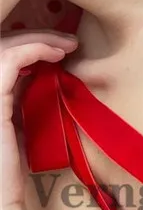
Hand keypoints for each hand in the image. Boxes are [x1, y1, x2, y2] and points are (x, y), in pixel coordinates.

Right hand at [1, 30, 78, 209]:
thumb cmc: (6, 173)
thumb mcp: (16, 127)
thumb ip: (21, 101)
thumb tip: (40, 76)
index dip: (25, 45)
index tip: (57, 49)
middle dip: (34, 37)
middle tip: (68, 43)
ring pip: (2, 46)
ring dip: (38, 39)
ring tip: (68, 45)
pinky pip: (10, 59)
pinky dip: (35, 48)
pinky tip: (57, 53)